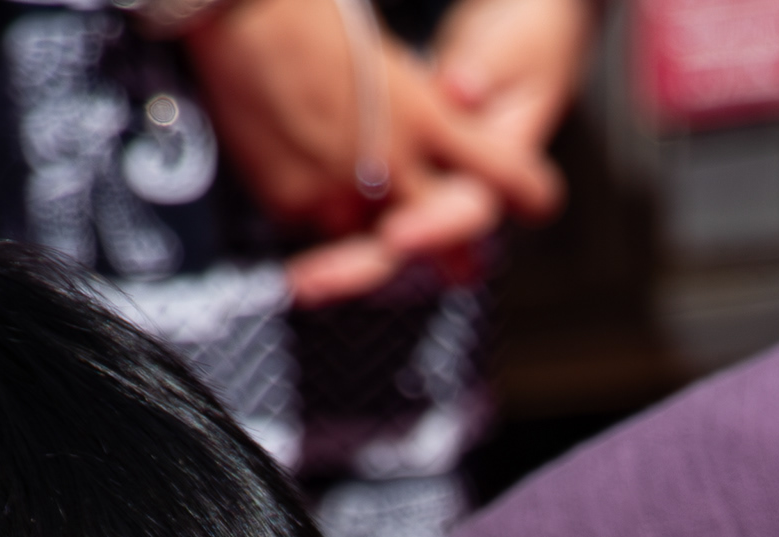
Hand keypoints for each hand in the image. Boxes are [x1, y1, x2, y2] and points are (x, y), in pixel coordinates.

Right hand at [183, 0, 569, 298]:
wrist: (240, 12)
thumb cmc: (317, 20)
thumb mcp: (386, 57)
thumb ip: (425, 106)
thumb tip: (456, 118)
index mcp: (426, 118)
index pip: (500, 170)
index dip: (526, 188)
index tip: (538, 198)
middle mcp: (392, 163)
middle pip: (441, 229)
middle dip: (454, 250)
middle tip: (469, 270)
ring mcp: (340, 188)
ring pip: (372, 233)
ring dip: (373, 224)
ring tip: (364, 206)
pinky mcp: (293, 202)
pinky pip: (318, 224)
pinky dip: (319, 207)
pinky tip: (308, 173)